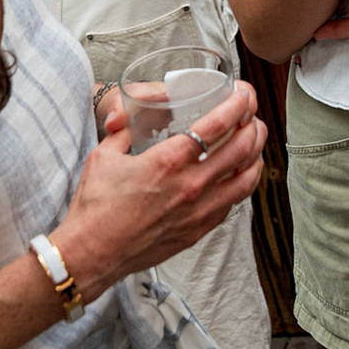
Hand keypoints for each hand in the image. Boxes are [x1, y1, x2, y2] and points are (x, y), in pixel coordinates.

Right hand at [54, 82, 266, 298]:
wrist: (93, 253)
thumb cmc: (95, 206)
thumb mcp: (105, 155)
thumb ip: (125, 132)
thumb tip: (132, 117)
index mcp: (168, 161)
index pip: (217, 126)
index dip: (237, 105)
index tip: (244, 95)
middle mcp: (190, 186)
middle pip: (241, 149)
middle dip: (253, 126)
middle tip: (252, 114)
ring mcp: (198, 211)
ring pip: (246, 178)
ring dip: (256, 154)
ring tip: (255, 141)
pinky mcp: (199, 230)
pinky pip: (233, 203)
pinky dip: (243, 183)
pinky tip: (240, 174)